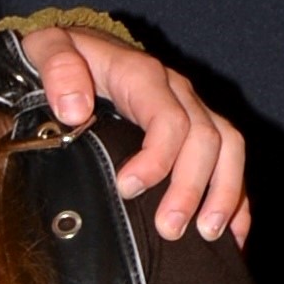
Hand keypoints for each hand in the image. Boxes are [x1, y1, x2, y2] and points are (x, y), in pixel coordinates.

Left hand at [8, 22, 249, 245]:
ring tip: (208, 235)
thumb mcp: (47, 48)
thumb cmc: (61, 55)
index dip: (156, 157)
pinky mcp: (196, 129)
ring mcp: (191, 110)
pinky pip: (230, 159)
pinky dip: (236, 197)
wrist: (77, 49)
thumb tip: (74, 110)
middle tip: (169, 230)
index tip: (128, 188)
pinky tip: (233, 235)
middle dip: (191, 188)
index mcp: (142, 75)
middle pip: (205, 138)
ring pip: (228, 147)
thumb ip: (57, 68)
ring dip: (223, 193)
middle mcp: (177, 92)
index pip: (168, 118)